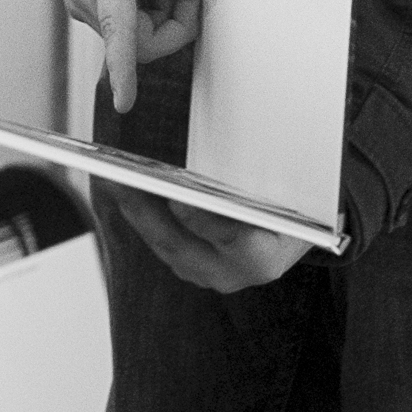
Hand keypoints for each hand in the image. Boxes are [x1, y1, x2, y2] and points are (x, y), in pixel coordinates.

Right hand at [43, 0, 232, 111]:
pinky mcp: (82, 2)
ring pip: (127, 38)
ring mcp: (82, 2)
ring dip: (156, 20)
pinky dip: (140, 14)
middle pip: (135, 44)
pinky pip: (117, 27)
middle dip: (171, 30)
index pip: (117, 31)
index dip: (123, 70)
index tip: (125, 101)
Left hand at [105, 185, 313, 292]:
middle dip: (147, 211)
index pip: (233, 241)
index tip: (178, 199)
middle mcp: (234, 274)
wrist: (298, 231)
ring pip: (163, 245)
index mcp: (265, 257)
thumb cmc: (294, 203)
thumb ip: (266, 178)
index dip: (203, 221)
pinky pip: (159, 242)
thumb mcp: (291, 190)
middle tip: (123, 180)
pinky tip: (124, 187)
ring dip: (136, 210)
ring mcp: (208, 275)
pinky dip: (141, 215)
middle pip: (181, 245)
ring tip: (114, 177)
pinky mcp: (190, 267)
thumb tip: (240, 137)